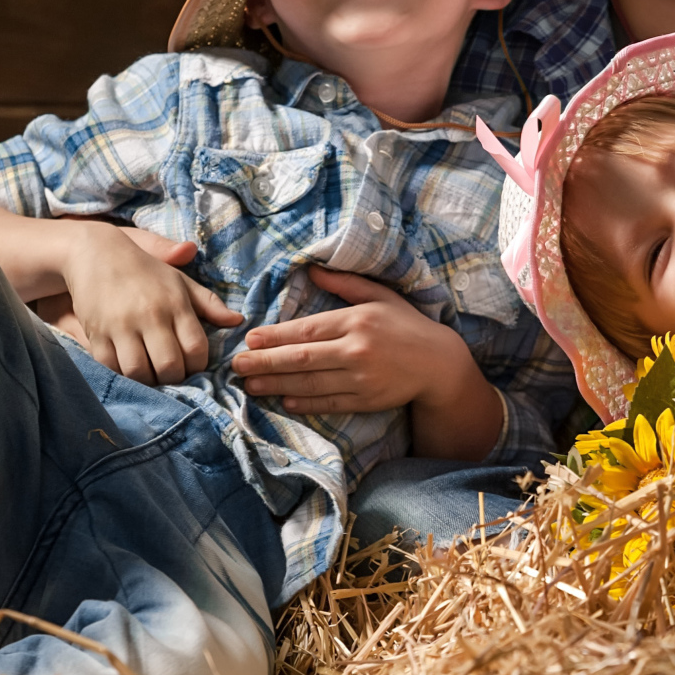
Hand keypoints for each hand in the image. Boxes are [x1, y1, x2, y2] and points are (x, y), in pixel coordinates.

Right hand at [58, 223, 242, 385]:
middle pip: (169, 367)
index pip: (196, 349)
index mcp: (176, 304)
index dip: (198, 366)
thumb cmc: (146, 270)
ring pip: (139, 372)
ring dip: (147, 381)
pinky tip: (128, 369)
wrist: (96, 254)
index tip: (193, 367)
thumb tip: (238, 321)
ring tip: (151, 376)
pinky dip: (121, 374)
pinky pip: (110, 367)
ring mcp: (121, 326)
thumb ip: (209, 303)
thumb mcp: (181, 281)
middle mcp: (150, 316)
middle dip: (174, 379)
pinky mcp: (97, 333)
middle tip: (172, 376)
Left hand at [231, 270, 473, 415]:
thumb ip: (345, 284)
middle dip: (265, 362)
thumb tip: (311, 270)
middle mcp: (357, 350)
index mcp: (357, 321)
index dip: (276, 336)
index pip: (308, 330)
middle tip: (236, 366)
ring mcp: (361, 379)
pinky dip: (304, 403)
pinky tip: (283, 400)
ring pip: (310, 383)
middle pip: (302, 358)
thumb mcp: (380, 297)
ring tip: (250, 385)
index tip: (250, 339)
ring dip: (276, 385)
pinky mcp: (366, 401)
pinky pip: (328, 403)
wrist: (438, 364)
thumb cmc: (406, 325)